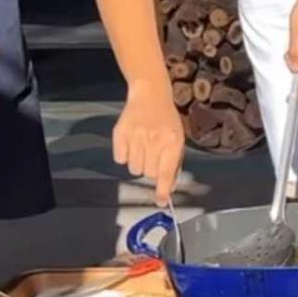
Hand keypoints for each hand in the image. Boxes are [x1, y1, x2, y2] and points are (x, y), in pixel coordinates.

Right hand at [112, 78, 185, 205]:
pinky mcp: (120, 133)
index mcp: (173, 142)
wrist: (150, 94)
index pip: (166, 172)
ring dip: (137, 162)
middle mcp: (154, 140)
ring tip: (142, 146)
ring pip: (133, 169)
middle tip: (152, 154)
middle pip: (148, 173)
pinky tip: (131, 142)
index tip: (161, 202)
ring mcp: (136, 136)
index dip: (163, 189)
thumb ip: (173, 164)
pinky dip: (124, 155)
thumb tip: (167, 188)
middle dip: (150, 169)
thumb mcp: (177, 138)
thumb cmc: (166, 120)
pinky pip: (119, 159)